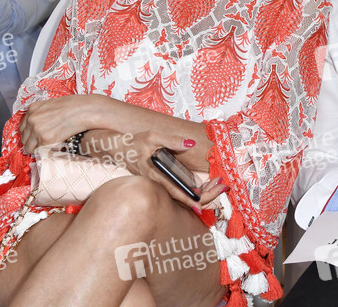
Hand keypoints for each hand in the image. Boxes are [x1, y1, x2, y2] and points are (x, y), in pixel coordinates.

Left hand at [20, 95, 101, 153]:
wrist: (84, 110)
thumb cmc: (73, 105)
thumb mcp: (51, 103)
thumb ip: (41, 113)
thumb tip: (40, 124)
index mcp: (32, 109)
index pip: (22, 128)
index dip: (29, 134)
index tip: (35, 137)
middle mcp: (32, 120)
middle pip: (24, 139)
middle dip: (32, 142)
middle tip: (43, 143)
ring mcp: (37, 130)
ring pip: (29, 148)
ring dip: (37, 149)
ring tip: (48, 147)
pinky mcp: (46, 140)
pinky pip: (39, 151)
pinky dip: (45, 151)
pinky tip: (53, 147)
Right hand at [86, 128, 225, 212]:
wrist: (114, 149)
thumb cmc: (132, 144)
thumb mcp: (151, 136)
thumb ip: (171, 140)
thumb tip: (189, 142)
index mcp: (158, 177)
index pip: (183, 195)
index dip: (202, 196)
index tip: (217, 188)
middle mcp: (159, 186)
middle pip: (187, 200)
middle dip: (208, 196)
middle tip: (223, 185)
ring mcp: (160, 186)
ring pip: (184, 197)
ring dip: (203, 194)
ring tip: (218, 184)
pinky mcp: (161, 183)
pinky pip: (180, 192)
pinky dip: (194, 190)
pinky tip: (204, 184)